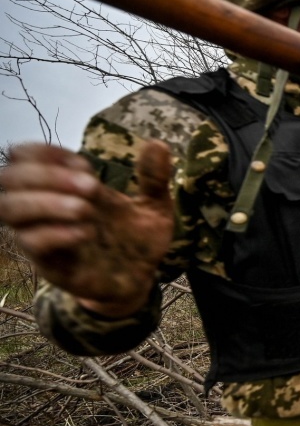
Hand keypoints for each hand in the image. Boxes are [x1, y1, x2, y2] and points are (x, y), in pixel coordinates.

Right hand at [0, 141, 174, 317]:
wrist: (143, 281)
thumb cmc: (139, 239)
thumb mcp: (155, 205)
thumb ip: (154, 177)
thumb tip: (158, 144)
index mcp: (66, 187)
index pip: (26, 156)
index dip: (48, 153)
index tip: (85, 166)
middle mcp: (47, 208)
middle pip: (7, 178)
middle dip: (46, 175)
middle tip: (91, 185)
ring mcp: (44, 235)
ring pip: (11, 210)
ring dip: (45, 203)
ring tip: (87, 209)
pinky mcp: (50, 264)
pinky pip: (33, 244)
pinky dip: (57, 234)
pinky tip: (87, 232)